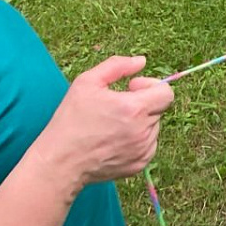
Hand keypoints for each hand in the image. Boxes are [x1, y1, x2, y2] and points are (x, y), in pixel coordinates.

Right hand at [40, 56, 174, 188]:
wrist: (59, 163)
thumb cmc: (70, 121)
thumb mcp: (86, 83)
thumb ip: (117, 66)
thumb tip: (142, 61)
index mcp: (134, 109)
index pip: (166, 93)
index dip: (151, 86)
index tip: (131, 88)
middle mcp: (144, 131)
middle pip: (158, 108)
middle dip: (142, 103)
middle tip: (116, 107)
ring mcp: (144, 150)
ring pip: (153, 127)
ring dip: (140, 122)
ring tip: (111, 126)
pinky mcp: (140, 164)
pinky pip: (148, 145)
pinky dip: (137, 140)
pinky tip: (113, 141)